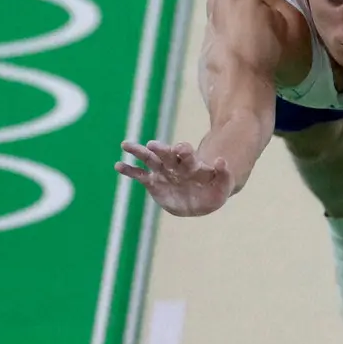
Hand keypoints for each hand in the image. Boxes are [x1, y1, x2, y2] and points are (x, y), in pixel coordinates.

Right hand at [114, 140, 233, 216]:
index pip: (186, 154)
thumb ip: (224, 175)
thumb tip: (220, 160)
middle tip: (152, 145)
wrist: (201, 198)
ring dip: (138, 152)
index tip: (180, 148)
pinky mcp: (154, 182)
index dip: (183, 151)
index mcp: (191, 164)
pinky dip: (129, 170)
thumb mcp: (223, 185)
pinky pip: (140, 175)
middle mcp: (175, 165)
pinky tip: (118, 165)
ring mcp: (163, 172)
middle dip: (160, 149)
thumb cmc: (214, 190)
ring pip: (149, 159)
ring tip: (125, 144)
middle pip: (166, 154)